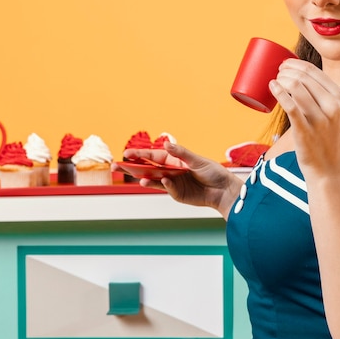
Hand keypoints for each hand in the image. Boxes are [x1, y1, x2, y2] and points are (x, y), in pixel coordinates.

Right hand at [115, 142, 241, 216]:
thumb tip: (166, 143)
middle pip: (148, 169)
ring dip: (144, 179)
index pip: (153, 157)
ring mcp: (173, 183)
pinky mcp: (178, 194)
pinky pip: (168, 189)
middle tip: (115, 166)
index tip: (126, 154)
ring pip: (154, 180)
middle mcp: (171, 171)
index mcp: (175, 160)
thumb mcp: (198, 160)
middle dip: (132, 168)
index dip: (140, 155)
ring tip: (136, 178)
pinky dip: (165, 185)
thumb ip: (181, 153)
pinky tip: (165, 181)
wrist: (224, 190)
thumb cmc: (213, 172)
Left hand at [269, 59, 339, 173]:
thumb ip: (322, 96)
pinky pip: (290, 106)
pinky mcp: (305, 131)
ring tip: (274, 81)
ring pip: (296, 87)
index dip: (295, 64)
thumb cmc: (326, 138)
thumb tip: (297, 77)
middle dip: (286, 70)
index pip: (314, 71)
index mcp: (338, 97)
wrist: (329, 168)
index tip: (284, 64)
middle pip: (303, 77)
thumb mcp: (333, 113)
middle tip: (277, 73)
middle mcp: (332, 106)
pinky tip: (272, 87)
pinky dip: (279, 93)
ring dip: (281, 79)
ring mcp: (319, 119)